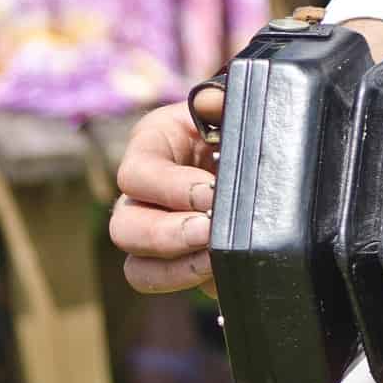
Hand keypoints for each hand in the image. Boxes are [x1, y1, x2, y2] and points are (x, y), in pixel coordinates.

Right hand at [110, 91, 221, 295]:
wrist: (257, 152)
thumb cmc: (235, 122)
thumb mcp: (228, 103)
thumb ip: (220, 100)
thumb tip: (210, 100)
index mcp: (150, 145)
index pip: (138, 173)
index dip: (170, 188)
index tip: (211, 194)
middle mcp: (140, 192)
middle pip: (124, 227)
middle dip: (167, 235)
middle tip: (209, 233)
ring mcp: (149, 230)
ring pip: (136, 265)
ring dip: (174, 268)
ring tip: (214, 261)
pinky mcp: (169, 260)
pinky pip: (160, 282)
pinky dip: (186, 281)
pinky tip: (220, 273)